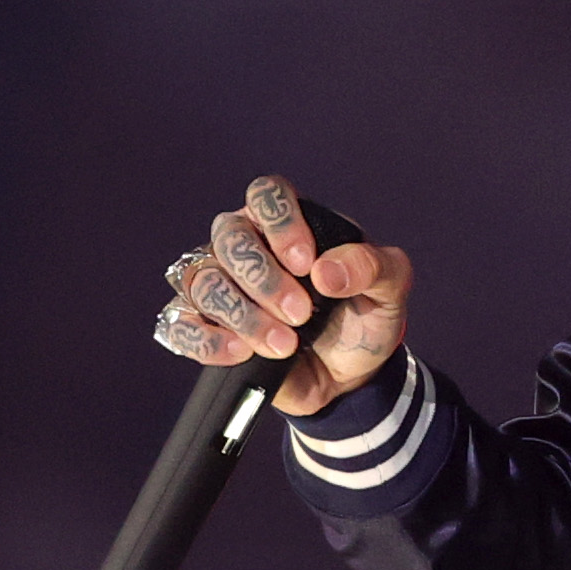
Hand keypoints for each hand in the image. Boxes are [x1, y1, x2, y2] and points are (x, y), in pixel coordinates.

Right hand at [155, 175, 411, 415]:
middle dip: (263, 278)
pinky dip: (209, 341)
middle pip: (229, 237)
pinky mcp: (204, 327)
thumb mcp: (390, 286)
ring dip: (243, 315)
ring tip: (284, 345)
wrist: (351, 375)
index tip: (306, 263)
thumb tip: (325, 270)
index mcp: (289, 222)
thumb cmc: (365, 316)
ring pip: (204, 282)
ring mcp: (220, 286)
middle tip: (301, 314)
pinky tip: (243, 353)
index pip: (266, 195)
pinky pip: (180, 325)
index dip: (281, 224)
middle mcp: (247, 246)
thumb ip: (370, 266)